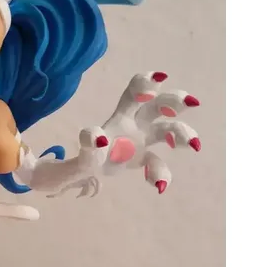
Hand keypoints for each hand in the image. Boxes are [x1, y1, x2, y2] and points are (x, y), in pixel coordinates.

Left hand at [35, 71, 200, 196]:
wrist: (74, 176)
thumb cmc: (76, 161)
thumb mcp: (79, 157)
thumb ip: (86, 148)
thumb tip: (100, 138)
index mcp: (118, 118)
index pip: (133, 94)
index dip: (146, 83)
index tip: (160, 79)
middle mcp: (133, 126)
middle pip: (159, 106)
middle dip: (175, 101)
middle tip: (191, 103)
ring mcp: (140, 144)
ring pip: (167, 131)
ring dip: (181, 134)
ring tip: (192, 145)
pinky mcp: (140, 161)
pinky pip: (158, 165)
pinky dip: (162, 175)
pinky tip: (158, 187)